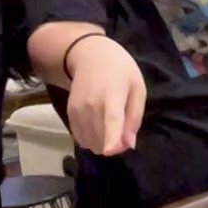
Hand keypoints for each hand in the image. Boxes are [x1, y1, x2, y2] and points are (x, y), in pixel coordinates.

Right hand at [64, 35, 145, 154]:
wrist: (90, 55)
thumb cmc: (121, 71)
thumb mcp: (137, 89)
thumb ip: (134, 118)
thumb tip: (129, 145)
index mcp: (113, 96)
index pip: (111, 119)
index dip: (110, 138)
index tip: (110, 151)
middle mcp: (92, 105)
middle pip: (101, 140)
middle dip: (115, 145)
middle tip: (123, 131)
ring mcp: (78, 110)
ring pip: (91, 143)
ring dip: (102, 143)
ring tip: (111, 126)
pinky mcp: (69, 113)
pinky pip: (80, 138)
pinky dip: (91, 139)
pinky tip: (98, 127)